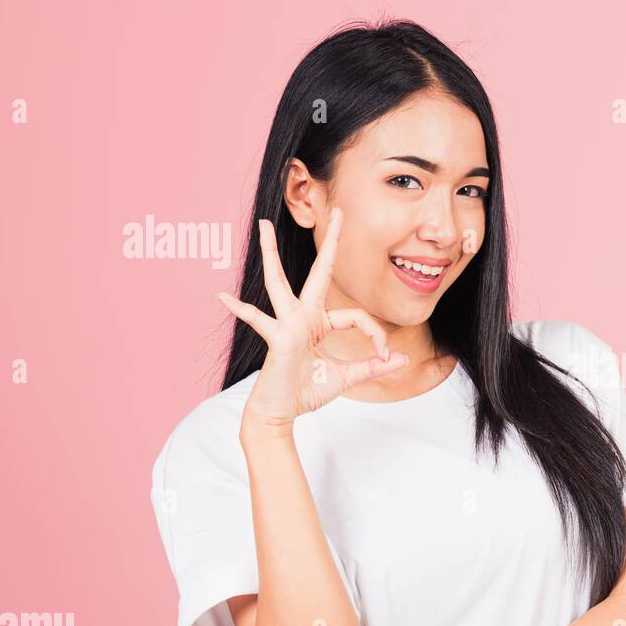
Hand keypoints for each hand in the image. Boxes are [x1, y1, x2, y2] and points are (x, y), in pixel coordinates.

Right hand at [215, 207, 409, 426]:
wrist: (281, 414)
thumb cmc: (307, 392)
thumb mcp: (348, 378)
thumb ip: (373, 367)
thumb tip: (402, 359)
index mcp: (319, 322)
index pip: (357, 315)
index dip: (376, 335)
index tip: (384, 355)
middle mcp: (303, 316)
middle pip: (318, 272)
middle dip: (330, 242)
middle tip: (338, 210)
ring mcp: (287, 324)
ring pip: (279, 283)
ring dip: (271, 254)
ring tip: (263, 225)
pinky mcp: (277, 338)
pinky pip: (259, 321)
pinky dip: (242, 310)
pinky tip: (223, 297)